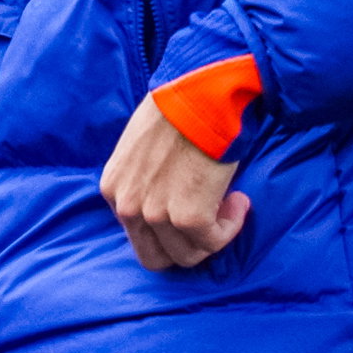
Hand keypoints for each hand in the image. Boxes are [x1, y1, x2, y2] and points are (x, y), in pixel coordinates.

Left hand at [100, 96, 251, 271]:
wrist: (201, 95)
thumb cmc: (177, 109)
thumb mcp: (139, 147)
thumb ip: (143, 179)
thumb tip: (168, 195)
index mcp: (113, 188)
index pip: (136, 235)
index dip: (167, 228)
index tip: (191, 207)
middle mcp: (127, 206)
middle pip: (155, 257)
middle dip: (186, 246)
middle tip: (210, 222)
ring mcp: (156, 214)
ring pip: (187, 255)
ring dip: (213, 235)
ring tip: (229, 203)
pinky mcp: (188, 217)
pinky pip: (213, 241)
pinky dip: (231, 227)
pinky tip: (239, 202)